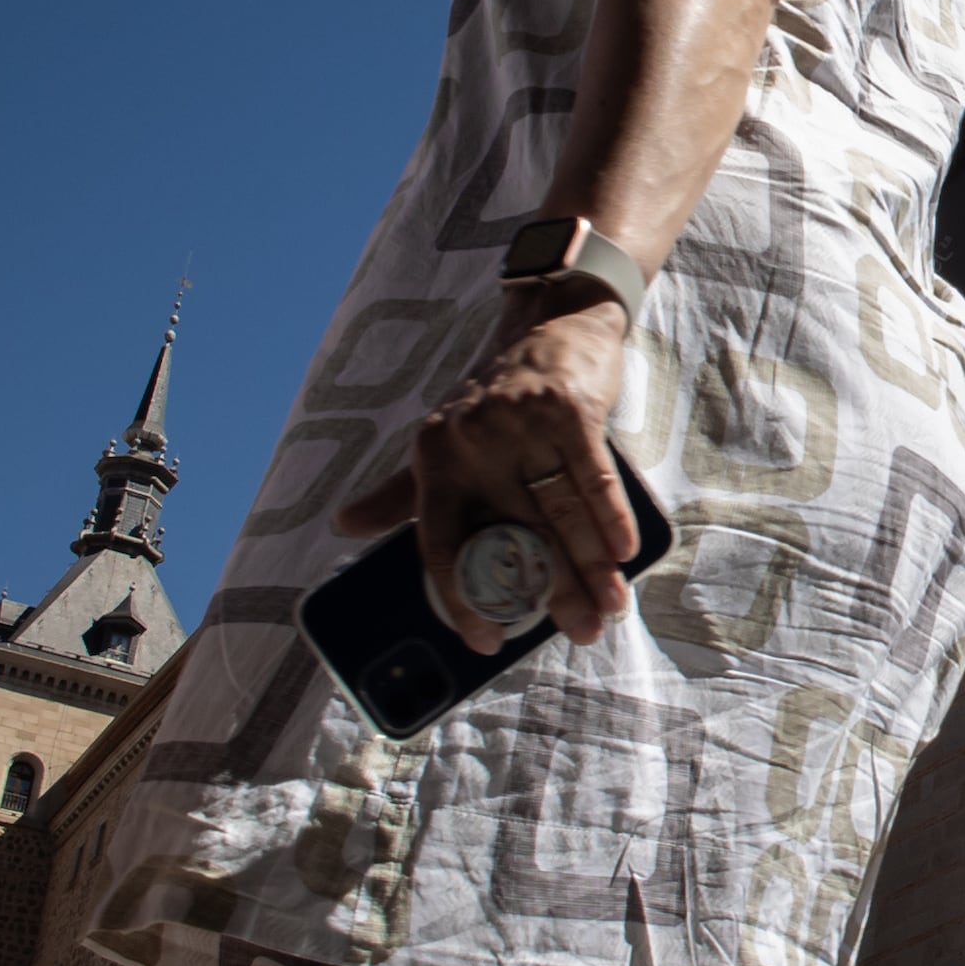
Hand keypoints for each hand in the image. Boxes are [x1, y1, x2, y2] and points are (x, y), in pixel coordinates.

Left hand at [399, 287, 640, 648]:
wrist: (548, 325)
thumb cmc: (492, 398)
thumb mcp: (440, 440)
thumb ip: (399, 491)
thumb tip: (342, 526)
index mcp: (432, 458)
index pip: (440, 543)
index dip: (463, 599)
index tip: (487, 640)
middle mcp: (469, 441)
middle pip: (515, 536)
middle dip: (554, 592)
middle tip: (580, 634)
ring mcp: (518, 423)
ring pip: (559, 513)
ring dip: (591, 567)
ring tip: (610, 608)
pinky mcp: (565, 408)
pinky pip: (591, 476)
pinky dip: (610, 517)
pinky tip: (622, 554)